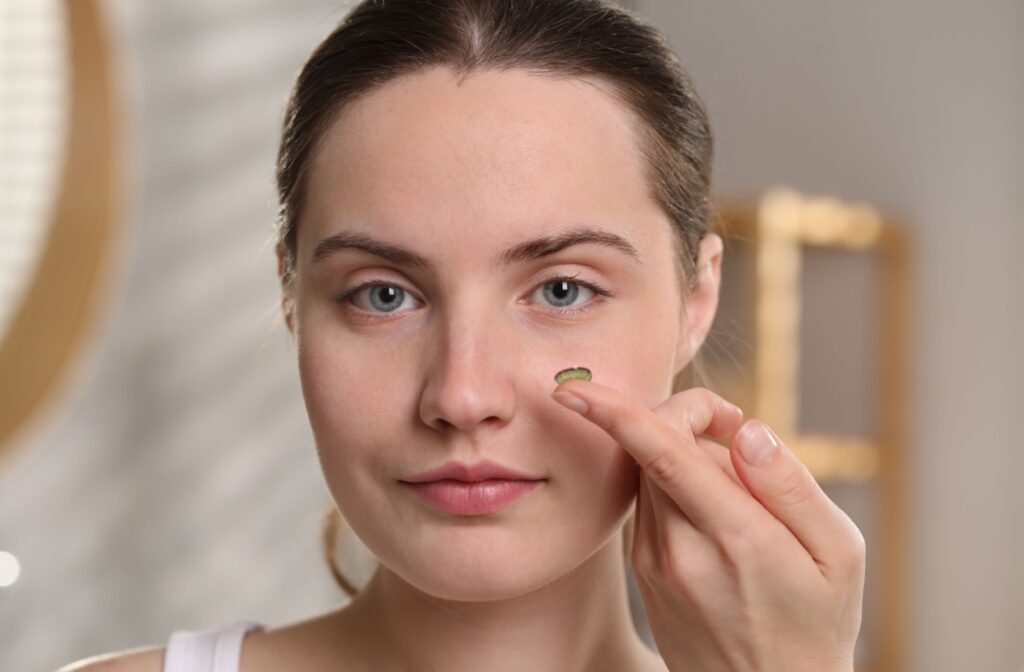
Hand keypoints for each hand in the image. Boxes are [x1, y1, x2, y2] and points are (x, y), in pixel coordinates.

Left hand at [551, 381, 864, 671]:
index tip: (572, 387)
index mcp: (735, 538)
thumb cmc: (817, 623)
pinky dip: (673, 484)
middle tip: (733, 427)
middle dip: (684, 417)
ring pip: (648, 473)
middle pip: (652, 449)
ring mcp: (654, 563)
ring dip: (680, 453)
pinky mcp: (644, 570)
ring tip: (737, 486)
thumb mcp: (839, 555)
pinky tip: (715, 511)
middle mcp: (680, 549)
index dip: (614, 413)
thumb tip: (745, 432)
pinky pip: (650, 503)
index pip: (662, 456)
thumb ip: (792, 486)